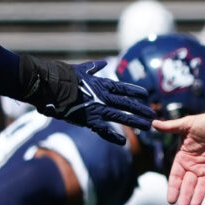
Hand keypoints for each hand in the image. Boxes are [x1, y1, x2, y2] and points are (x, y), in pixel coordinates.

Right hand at [25, 57, 154, 144]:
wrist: (51, 84)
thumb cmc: (63, 76)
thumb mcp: (80, 69)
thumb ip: (92, 67)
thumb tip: (102, 62)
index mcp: (101, 84)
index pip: (123, 88)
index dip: (135, 91)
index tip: (146, 95)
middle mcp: (103, 96)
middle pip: (126, 104)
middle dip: (140, 109)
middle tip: (153, 115)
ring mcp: (98, 108)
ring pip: (121, 116)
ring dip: (135, 122)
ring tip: (147, 127)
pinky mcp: (89, 119)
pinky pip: (103, 130)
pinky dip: (113, 136)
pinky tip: (123, 142)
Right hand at [152, 111, 204, 204]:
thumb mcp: (187, 124)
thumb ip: (171, 127)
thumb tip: (153, 123)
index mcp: (183, 158)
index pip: (176, 176)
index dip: (173, 187)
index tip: (170, 199)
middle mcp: (193, 167)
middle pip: (187, 184)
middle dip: (184, 196)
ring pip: (200, 187)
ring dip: (197, 196)